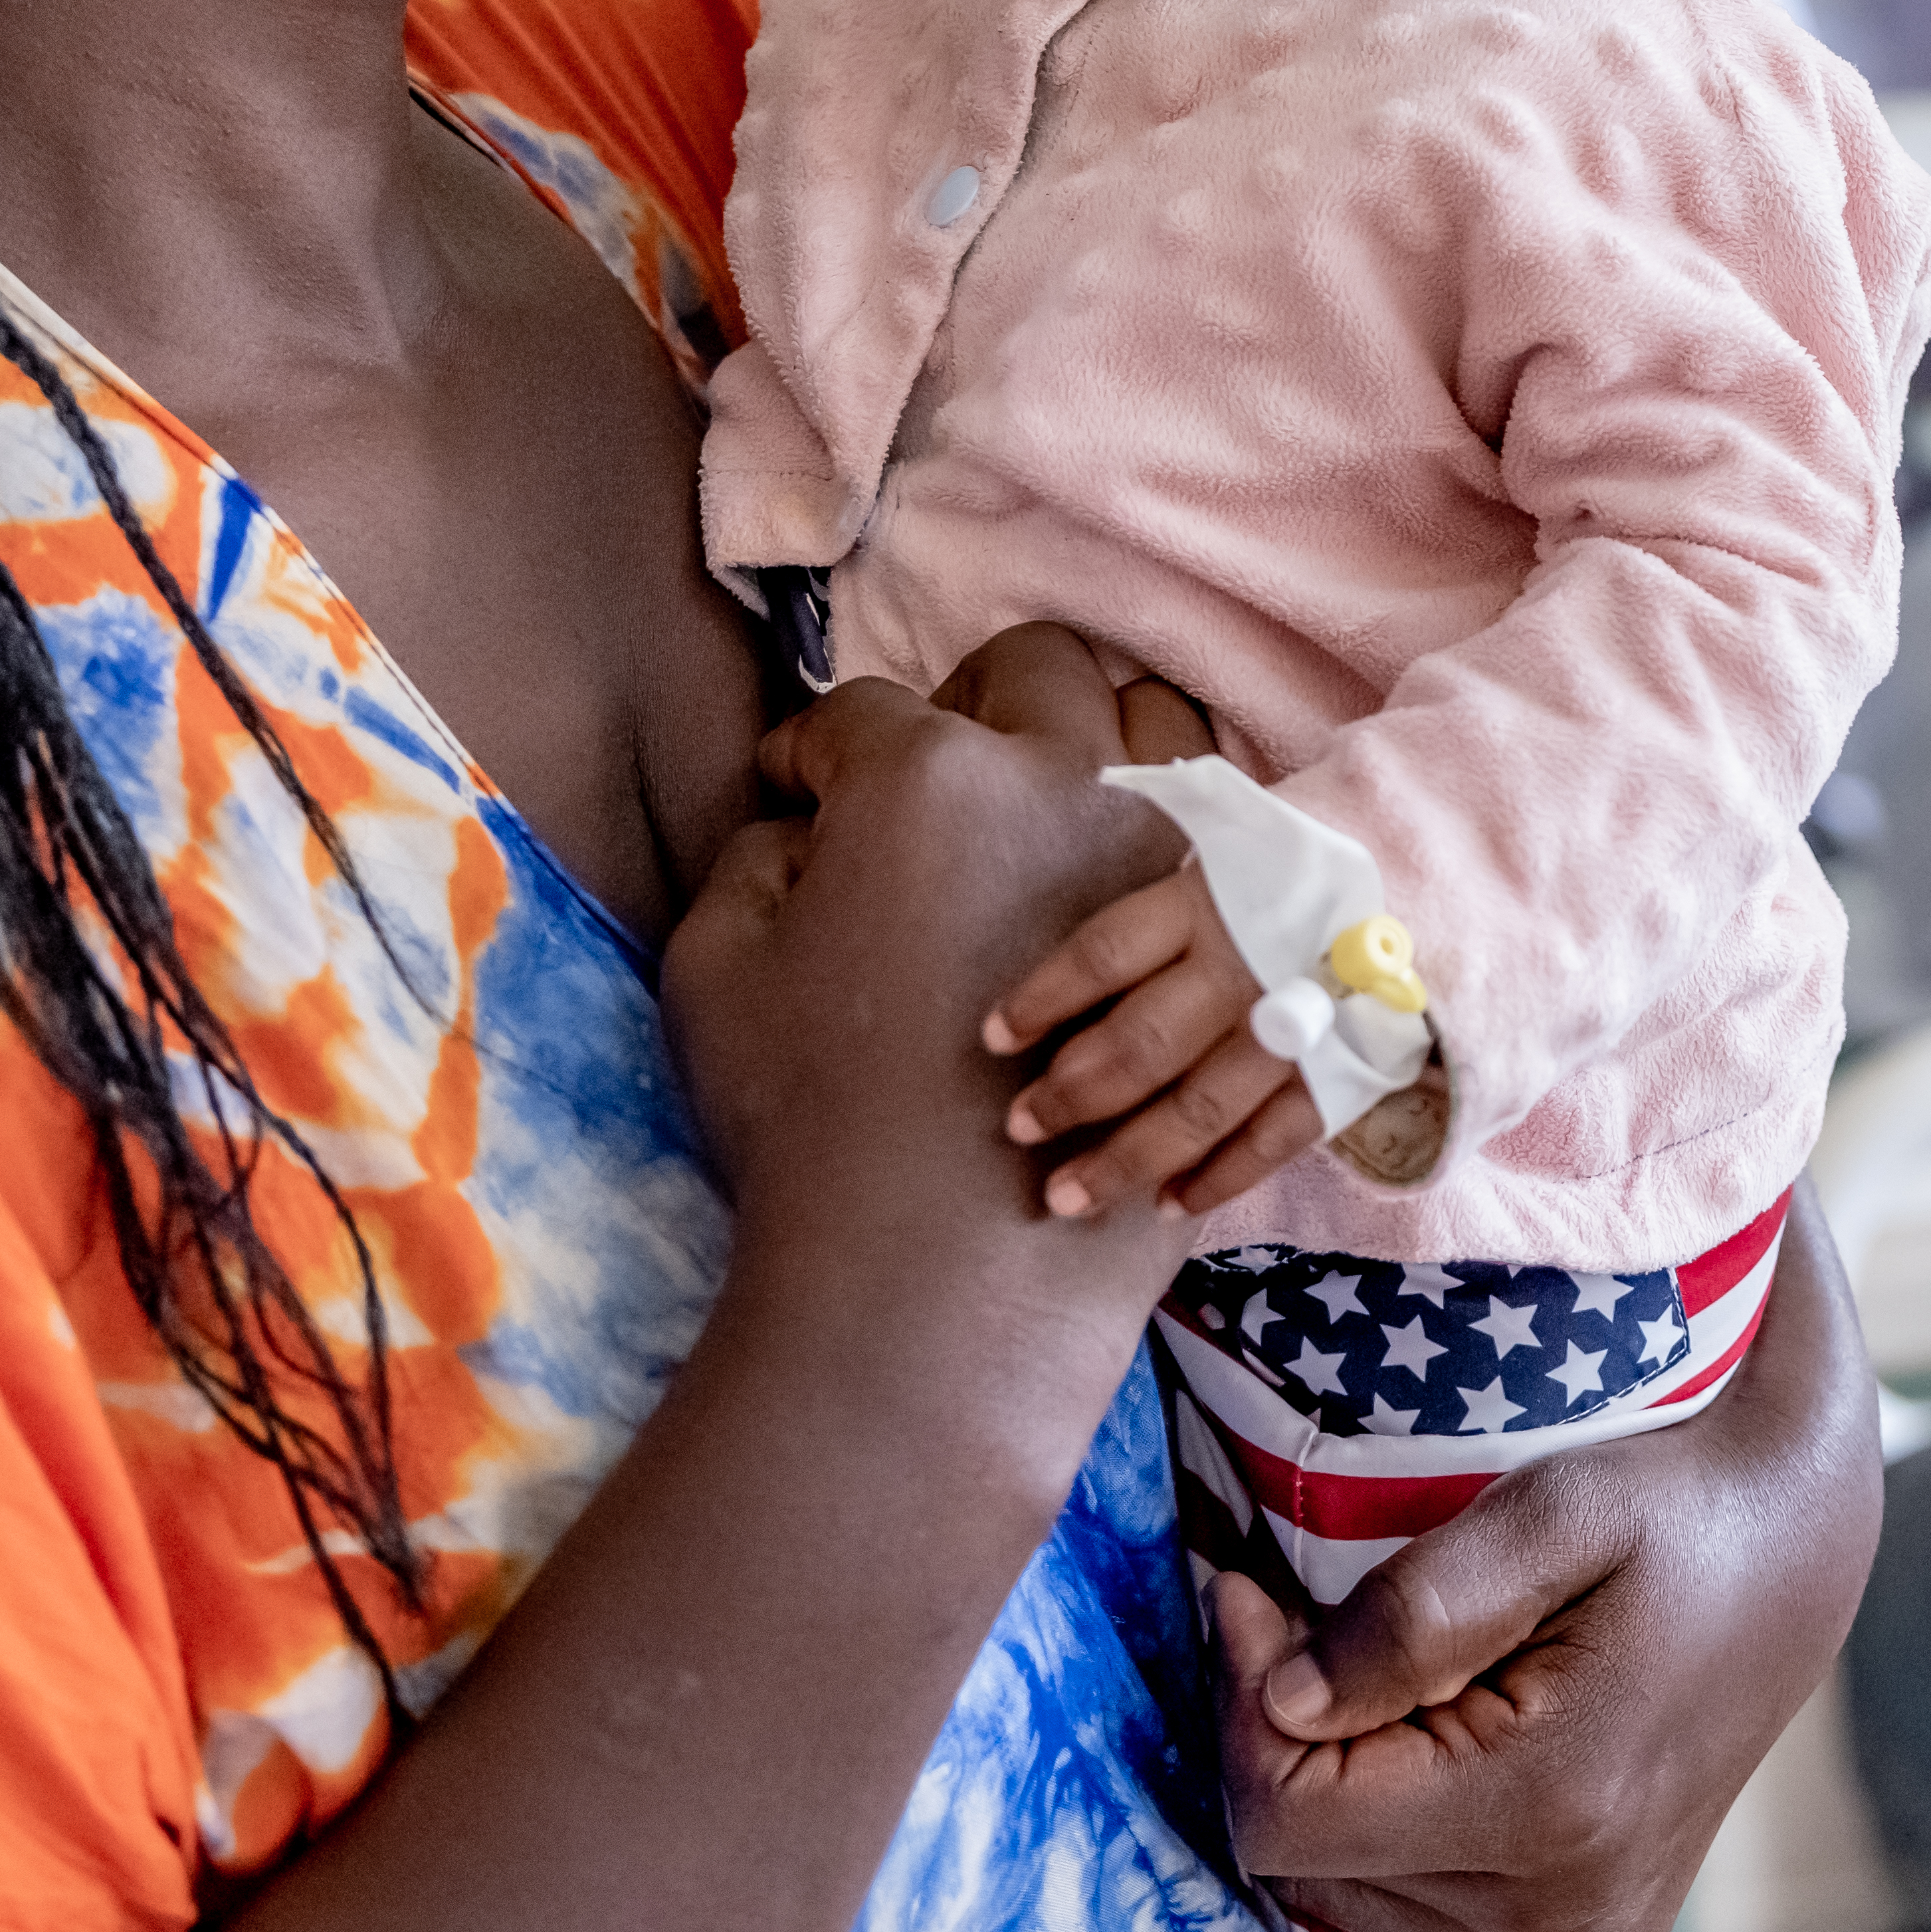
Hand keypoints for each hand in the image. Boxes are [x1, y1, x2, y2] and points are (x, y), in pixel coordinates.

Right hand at [662, 626, 1183, 1370]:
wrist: (941, 1261)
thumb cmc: (809, 1114)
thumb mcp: (720, 964)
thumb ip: (756, 857)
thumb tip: (802, 825)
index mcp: (927, 776)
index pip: (857, 716)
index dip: (805, 751)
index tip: (789, 788)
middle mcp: (1056, 780)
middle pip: (1030, 670)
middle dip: (969, 701)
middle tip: (929, 772)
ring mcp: (1150, 848)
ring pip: (1153, 724)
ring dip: (1093, 740)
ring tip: (1041, 805)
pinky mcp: (1209, 929)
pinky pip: (1210, 828)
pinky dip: (1158, 830)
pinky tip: (1107, 885)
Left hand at [984, 853, 1331, 1223]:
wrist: (1439, 879)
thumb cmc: (1312, 866)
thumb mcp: (1237, 847)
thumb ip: (1166, 899)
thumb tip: (1077, 959)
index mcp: (1211, 900)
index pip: (1104, 954)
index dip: (1043, 998)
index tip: (993, 1037)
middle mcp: (1246, 968)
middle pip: (1140, 1044)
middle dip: (1070, 1094)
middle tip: (1020, 1127)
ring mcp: (1297, 1030)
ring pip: (1196, 1109)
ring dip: (1125, 1160)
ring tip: (1065, 1197)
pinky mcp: (1342, 1076)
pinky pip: (1271, 1142)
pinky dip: (1218, 1179)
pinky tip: (1166, 1205)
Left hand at [1216, 1197, 1885, 1931]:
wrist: (1795, 1552)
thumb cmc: (1678, 1508)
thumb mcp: (1556, 1509)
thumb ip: (1415, 1611)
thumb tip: (1281, 1698)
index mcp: (1552, 1811)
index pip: (1291, 1818)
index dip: (1238, 1700)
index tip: (1248, 1586)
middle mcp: (1562, 1917)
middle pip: (1307, 1865)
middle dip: (1279, 1733)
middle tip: (1303, 1611)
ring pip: (1341, 1899)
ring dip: (1327, 1783)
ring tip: (1371, 1668)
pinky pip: (1401, 1918)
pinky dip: (1379, 1829)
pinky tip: (1415, 1737)